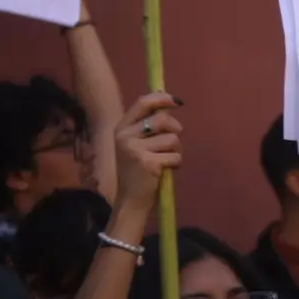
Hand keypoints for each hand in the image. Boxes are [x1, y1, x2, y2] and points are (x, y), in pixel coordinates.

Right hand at [112, 92, 181, 212]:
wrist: (130, 200)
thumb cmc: (137, 170)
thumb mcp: (135, 144)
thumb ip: (147, 125)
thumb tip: (168, 100)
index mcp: (122, 128)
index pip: (143, 103)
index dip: (162, 98)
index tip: (177, 101)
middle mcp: (125, 136)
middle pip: (162, 119)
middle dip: (175, 130)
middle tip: (173, 143)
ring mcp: (135, 149)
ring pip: (172, 138)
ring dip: (177, 150)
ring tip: (167, 160)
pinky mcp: (148, 163)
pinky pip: (175, 155)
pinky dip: (176, 163)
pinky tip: (167, 170)